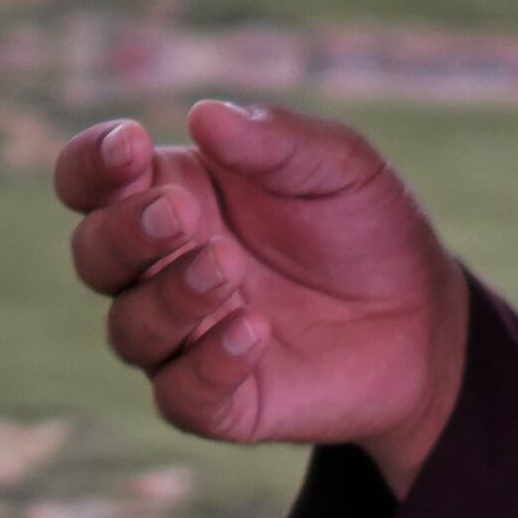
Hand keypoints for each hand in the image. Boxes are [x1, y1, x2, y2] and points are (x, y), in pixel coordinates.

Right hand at [53, 100, 467, 487]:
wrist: (424, 318)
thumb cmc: (365, 228)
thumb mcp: (338, 166)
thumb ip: (274, 140)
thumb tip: (204, 115)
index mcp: (174, 196)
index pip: (92, 181)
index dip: (92, 164)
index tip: (130, 146)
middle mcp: (164, 268)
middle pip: (95, 255)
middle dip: (124, 233)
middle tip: (179, 214)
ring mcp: (185, 338)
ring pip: (130, 329)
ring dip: (169, 296)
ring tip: (227, 270)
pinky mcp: (220, 402)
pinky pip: (181, 395)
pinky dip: (206, 365)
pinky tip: (252, 333)